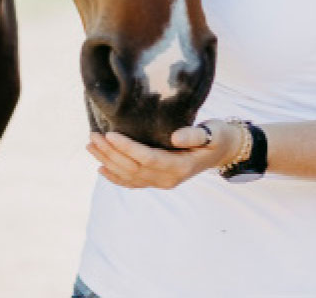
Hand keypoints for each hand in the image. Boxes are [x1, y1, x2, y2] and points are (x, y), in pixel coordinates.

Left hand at [86, 120, 240, 189]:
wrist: (224, 151)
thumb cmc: (217, 136)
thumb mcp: (212, 132)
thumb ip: (195, 135)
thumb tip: (176, 137)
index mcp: (180, 166)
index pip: (147, 158)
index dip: (127, 148)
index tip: (110, 134)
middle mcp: (168, 179)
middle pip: (133, 168)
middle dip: (111, 153)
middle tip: (93, 137)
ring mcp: (163, 183)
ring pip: (129, 176)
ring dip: (108, 162)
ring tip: (91, 146)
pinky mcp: (159, 180)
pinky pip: (133, 182)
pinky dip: (116, 177)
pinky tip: (101, 169)